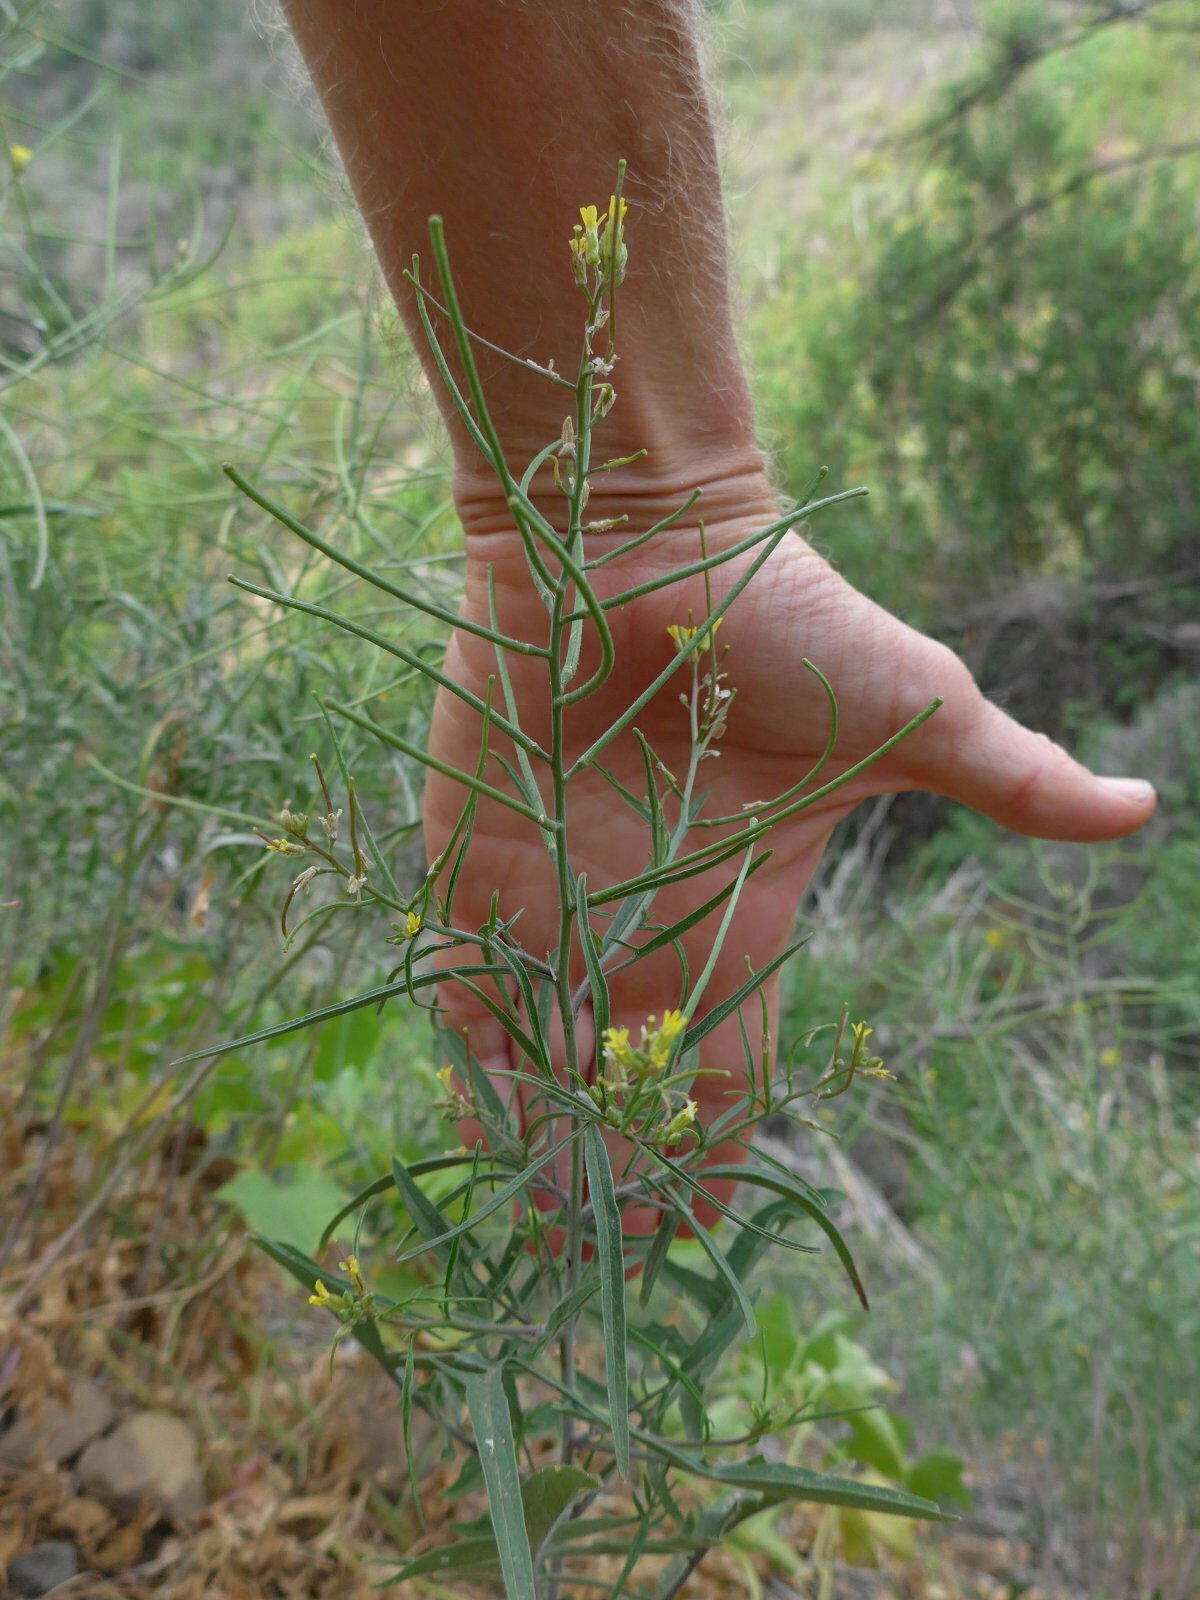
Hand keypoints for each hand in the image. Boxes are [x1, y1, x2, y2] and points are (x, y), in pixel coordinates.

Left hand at [424, 474, 1154, 1210]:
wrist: (635, 535)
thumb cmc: (778, 619)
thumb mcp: (912, 709)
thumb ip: (1008, 779)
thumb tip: (1142, 809)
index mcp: (743, 915)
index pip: (732, 1066)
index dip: (721, 1148)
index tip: (710, 1227)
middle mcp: (644, 926)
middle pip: (632, 1087)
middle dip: (626, 1172)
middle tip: (616, 1271)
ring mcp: (554, 902)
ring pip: (545, 1060)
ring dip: (544, 1145)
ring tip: (542, 1244)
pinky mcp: (472, 868)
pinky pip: (462, 996)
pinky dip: (470, 1071)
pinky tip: (476, 1148)